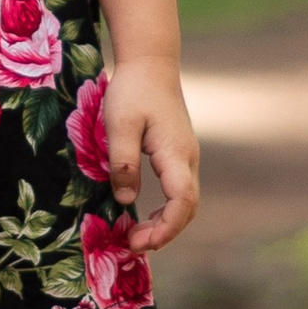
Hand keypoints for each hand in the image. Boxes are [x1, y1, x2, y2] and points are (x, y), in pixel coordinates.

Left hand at [102, 56, 198, 256]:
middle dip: (164, 233)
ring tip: (136, 238)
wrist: (152, 63)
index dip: (165, 228)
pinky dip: (166, 212)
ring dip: (165, 224)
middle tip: (131, 246)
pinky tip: (144, 218)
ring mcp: (186, 157)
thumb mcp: (120, 124)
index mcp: (176, 153)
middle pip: (187, 208)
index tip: (141, 242)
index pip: (182, 202)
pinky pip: (179, 192)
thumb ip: (122, 162)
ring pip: (185, 202)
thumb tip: (126, 200)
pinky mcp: (178, 155)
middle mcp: (188, 159)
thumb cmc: (133, 90)